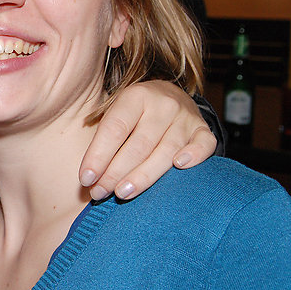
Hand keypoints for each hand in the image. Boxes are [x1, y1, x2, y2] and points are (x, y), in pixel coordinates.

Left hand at [79, 81, 216, 200]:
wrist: (169, 95)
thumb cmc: (133, 113)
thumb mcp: (114, 113)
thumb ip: (102, 140)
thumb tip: (86, 178)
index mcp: (135, 96)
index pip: (114, 129)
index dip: (98, 156)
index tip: (86, 179)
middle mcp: (163, 104)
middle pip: (138, 145)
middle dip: (115, 173)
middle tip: (99, 192)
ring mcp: (186, 117)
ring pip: (166, 151)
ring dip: (143, 176)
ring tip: (122, 193)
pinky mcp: (204, 130)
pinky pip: (204, 144)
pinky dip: (194, 155)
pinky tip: (180, 167)